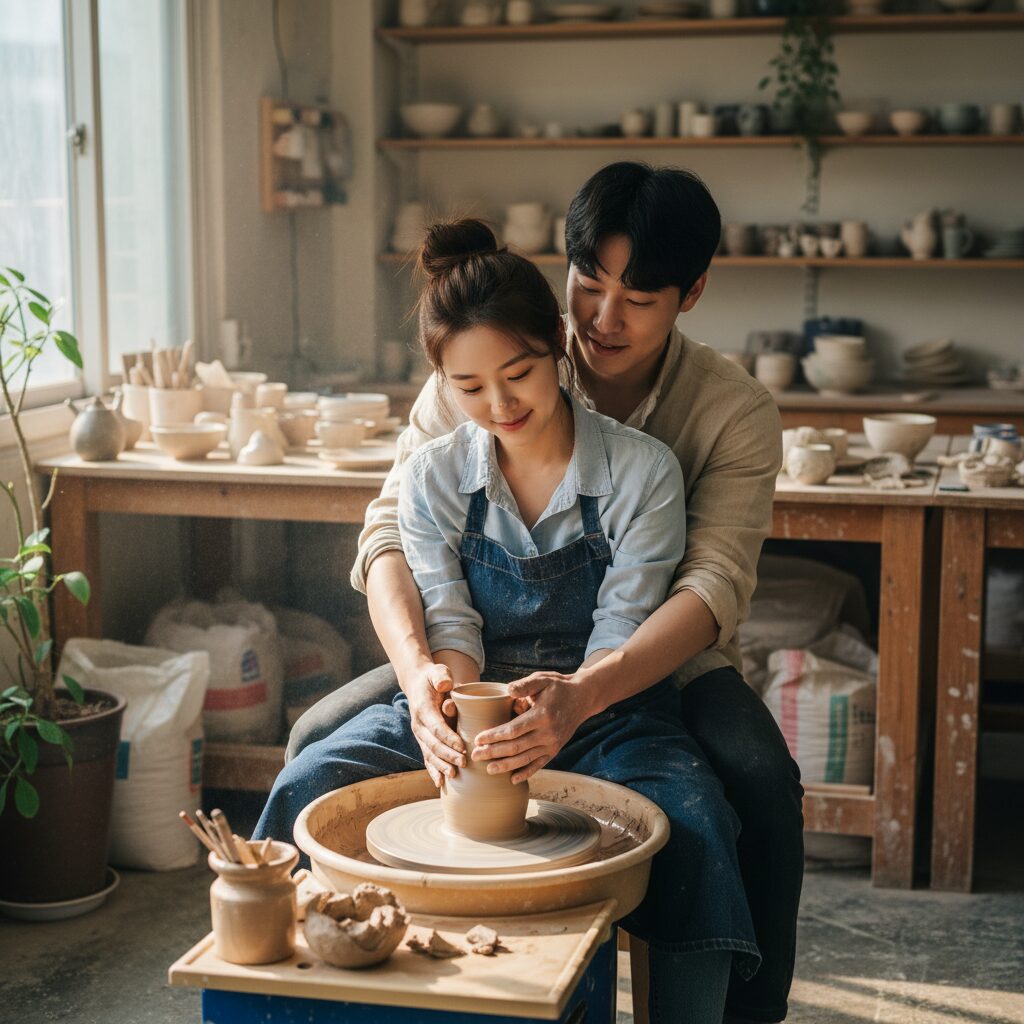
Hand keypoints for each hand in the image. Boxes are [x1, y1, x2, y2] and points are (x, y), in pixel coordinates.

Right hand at [404, 663, 465, 787]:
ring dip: (441, 766)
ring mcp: (419, 734)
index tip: (462, 747)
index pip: (436, 727)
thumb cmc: (433, 678)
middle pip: (433, 744)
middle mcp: (418, 724)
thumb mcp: (437, 671)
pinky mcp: (423, 741)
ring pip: (429, 754)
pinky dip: (433, 771)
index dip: (448, 738)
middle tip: (464, 763)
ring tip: (454, 776)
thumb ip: (441, 676)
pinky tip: (440, 783)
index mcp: (423, 708)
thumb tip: (446, 685)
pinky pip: (427, 758)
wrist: (418, 684)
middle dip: (448, 755)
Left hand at [471, 672, 592, 783]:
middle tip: (474, 756)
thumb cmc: (558, 686)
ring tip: (488, 769)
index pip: (513, 730)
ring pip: (525, 759)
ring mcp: (552, 744)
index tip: (478, 739)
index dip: (494, 736)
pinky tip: (513, 779)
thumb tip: (508, 690)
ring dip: (505, 766)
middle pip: (516, 747)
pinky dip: (526, 773)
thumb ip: (524, 685)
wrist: (583, 698)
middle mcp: (548, 733)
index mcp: (542, 715)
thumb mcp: (542, 679)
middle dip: (493, 753)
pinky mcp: (555, 750)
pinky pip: (539, 764)